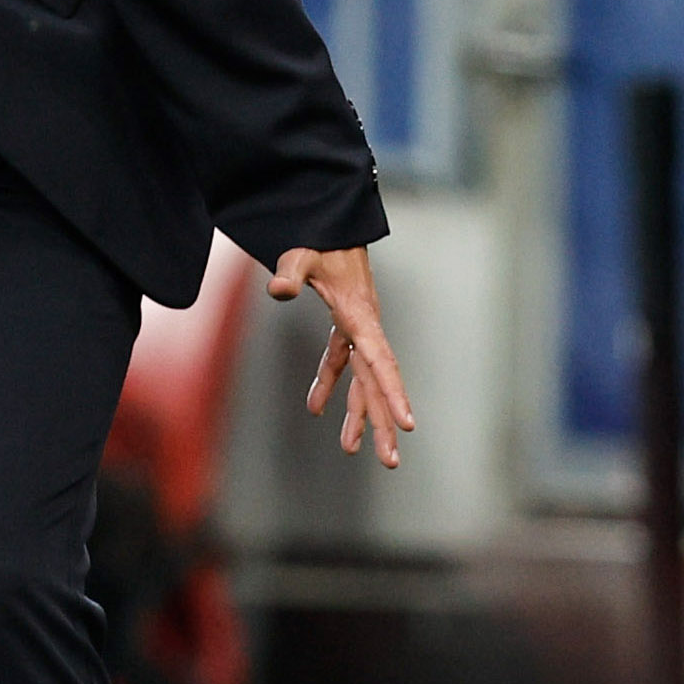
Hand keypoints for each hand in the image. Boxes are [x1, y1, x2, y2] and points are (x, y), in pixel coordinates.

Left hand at [272, 243, 415, 465]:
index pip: (380, 362)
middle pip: (378, 383)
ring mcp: (358, 330)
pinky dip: (329, 384)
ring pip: (363, 380)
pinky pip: (341, 363)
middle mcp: (366, 329)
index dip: (394, 394)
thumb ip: (291, 272)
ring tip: (351, 450)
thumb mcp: (302, 254)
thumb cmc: (321, 239)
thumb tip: (277, 290)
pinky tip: (315, 409)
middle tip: (391, 462)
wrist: (332, 222)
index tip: (406, 425)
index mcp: (360, 317)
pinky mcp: (346, 327)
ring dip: (358, 414)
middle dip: (383, 422)